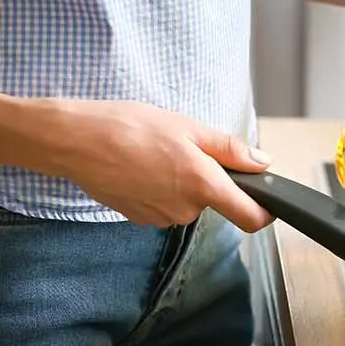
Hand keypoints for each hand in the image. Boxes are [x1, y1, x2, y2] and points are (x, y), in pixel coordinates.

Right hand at [50, 99, 273, 231]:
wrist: (76, 141)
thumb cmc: (131, 127)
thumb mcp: (190, 128)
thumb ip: (231, 150)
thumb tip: (262, 164)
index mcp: (204, 185)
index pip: (250, 218)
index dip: (264, 211)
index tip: (267, 201)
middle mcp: (186, 209)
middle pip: (215, 202)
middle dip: (209, 179)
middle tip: (186, 149)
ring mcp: (161, 217)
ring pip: (188, 203)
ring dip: (182, 182)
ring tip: (157, 154)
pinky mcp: (140, 218)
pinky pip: (165, 205)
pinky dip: (161, 188)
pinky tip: (141, 166)